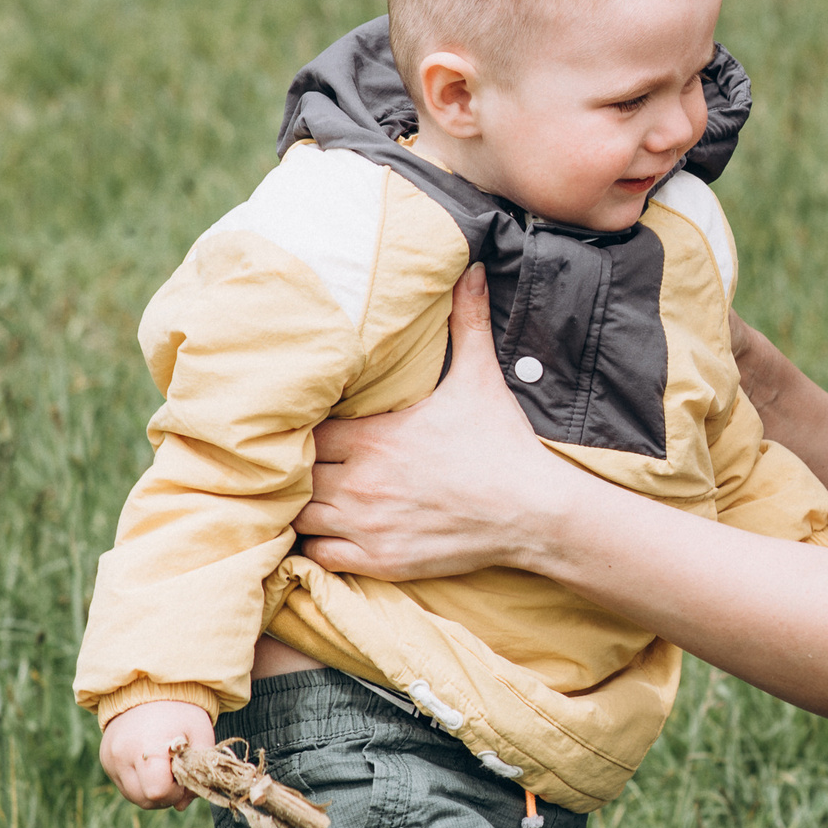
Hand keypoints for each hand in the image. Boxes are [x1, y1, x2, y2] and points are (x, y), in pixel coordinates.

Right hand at [99, 699, 217, 808]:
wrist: (146, 688)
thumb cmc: (179, 711)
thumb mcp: (200, 734)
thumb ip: (198, 770)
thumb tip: (182, 805)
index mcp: (147, 746)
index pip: (158, 792)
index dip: (176, 791)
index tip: (184, 775)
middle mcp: (122, 756)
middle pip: (145, 800)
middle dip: (167, 795)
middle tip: (178, 774)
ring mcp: (110, 760)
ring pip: (134, 797)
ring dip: (153, 792)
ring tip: (166, 769)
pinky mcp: (106, 761)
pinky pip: (125, 787)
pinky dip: (142, 784)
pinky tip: (152, 766)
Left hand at [296, 263, 583, 580]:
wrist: (533, 511)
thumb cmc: (502, 445)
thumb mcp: (481, 378)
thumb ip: (467, 321)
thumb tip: (474, 267)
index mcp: (375, 436)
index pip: (306, 430)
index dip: (303, 429)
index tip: (311, 427)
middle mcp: (361, 481)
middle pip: (294, 474)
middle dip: (296, 468)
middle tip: (304, 462)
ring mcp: (367, 524)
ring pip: (298, 517)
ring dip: (301, 506)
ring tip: (310, 496)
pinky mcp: (379, 560)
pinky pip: (318, 556)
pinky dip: (316, 545)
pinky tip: (329, 531)